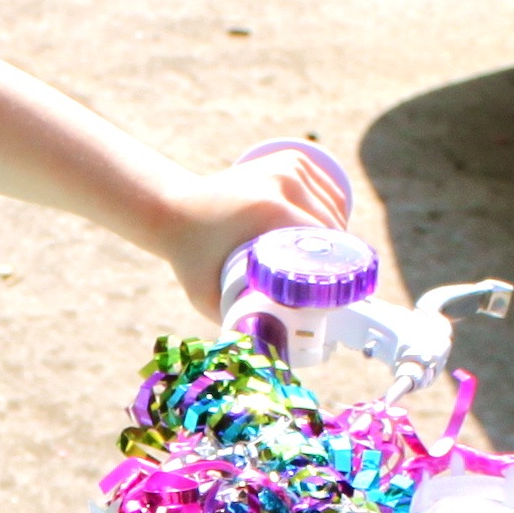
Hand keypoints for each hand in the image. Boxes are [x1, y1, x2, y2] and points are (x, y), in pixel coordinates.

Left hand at [151, 144, 354, 317]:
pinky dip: (335, 208)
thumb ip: (235, 326)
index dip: (338, 271)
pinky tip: (332, 231)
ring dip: (339, 234)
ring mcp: (287, 164)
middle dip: (340, 256)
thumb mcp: (208, 296)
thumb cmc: (191, 258)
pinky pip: (328, 188)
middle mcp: (282, 180)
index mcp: (269, 208)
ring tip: (332, 262)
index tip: (339, 296)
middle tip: (335, 286)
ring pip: (335, 206)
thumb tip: (272, 355)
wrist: (173, 209)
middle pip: (333, 226)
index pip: (326, 243)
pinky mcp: (289, 158)